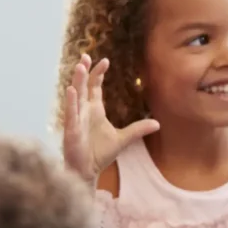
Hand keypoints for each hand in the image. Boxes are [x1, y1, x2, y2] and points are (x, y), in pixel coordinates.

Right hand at [60, 55, 158, 180]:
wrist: (88, 170)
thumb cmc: (100, 153)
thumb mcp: (123, 139)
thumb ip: (138, 129)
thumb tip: (158, 123)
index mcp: (94, 110)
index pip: (94, 87)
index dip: (98, 74)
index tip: (105, 60)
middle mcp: (84, 111)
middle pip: (83, 86)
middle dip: (84, 71)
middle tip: (86, 56)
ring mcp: (76, 119)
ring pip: (75, 96)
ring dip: (76, 81)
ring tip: (79, 67)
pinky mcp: (72, 130)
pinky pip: (70, 114)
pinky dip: (70, 102)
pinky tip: (71, 90)